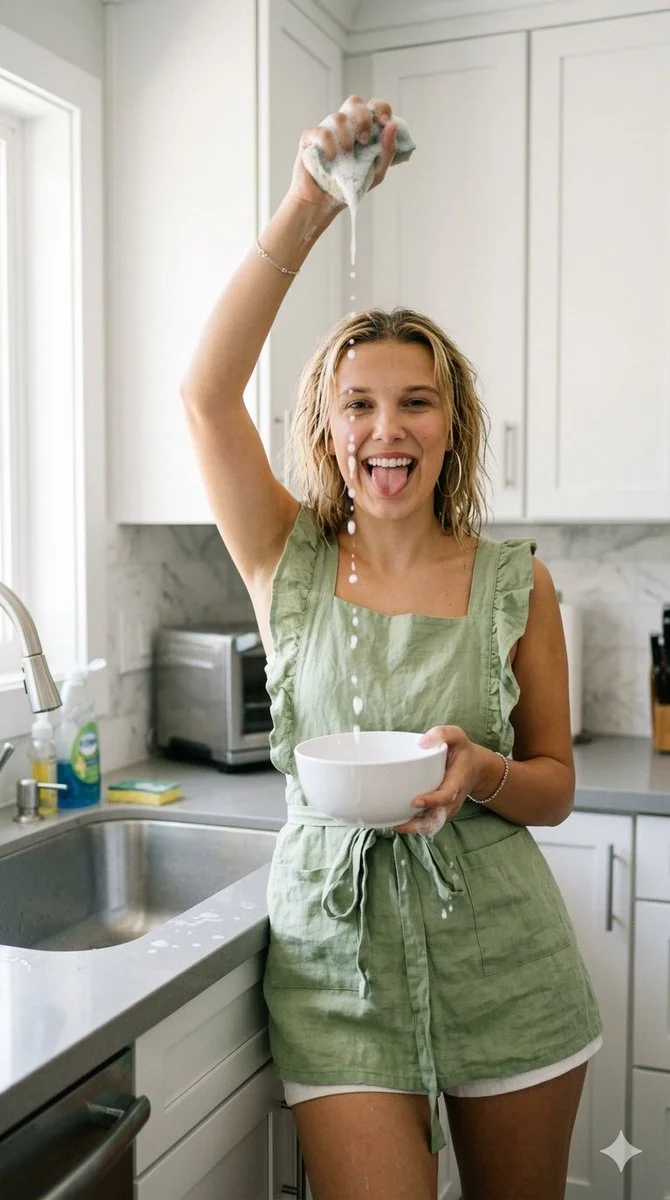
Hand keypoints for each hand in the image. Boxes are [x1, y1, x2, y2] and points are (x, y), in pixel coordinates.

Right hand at [289, 95, 397, 210]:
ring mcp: (326, 131)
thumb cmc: (350, 188)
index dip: (380, 108)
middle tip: (365, 140)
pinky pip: (320, 132)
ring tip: (348, 154)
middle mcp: (344, 126)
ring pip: (337, 117)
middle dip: (363, 117)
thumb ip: (387, 151)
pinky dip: (328, 144)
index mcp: (361, 130)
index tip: (384, 123)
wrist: (324, 205)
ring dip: (346, 134)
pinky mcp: (309, 140)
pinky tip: (332, 158)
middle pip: (354, 102)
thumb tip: (392, 127)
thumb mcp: (376, 174)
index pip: (372, 106)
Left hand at [392, 726, 479, 834]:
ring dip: (412, 828)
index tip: (415, 801)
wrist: (475, 768)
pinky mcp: (439, 812)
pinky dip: (412, 826)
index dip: (431, 801)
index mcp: (457, 783)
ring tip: (391, 824)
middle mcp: (452, 801)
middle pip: (436, 820)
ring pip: (429, 826)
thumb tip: (422, 742)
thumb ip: (442, 734)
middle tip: (395, 823)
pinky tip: (395, 821)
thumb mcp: (457, 736)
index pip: (446, 796)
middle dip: (417, 825)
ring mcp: (446, 809)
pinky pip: (426, 824)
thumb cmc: (462, 751)